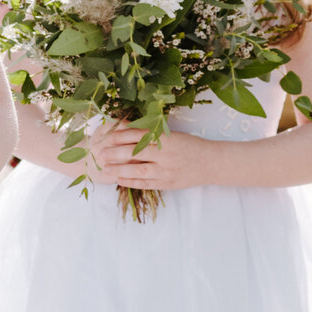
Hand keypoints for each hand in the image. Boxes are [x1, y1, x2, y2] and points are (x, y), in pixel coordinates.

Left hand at [88, 123, 210, 190]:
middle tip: (101, 152)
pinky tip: (119, 180)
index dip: (121, 136)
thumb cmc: (189, 145)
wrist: (210, 163)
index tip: (108, 136)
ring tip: (106, 168)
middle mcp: (164, 155)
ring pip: (138, 170)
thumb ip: (151, 134)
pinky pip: (145, 184)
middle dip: (115, 152)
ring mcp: (165, 171)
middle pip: (134, 152)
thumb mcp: (171, 135)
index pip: (138, 135)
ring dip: (119, 169)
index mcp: (165, 139)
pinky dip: (131, 182)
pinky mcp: (166, 183)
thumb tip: (126, 128)